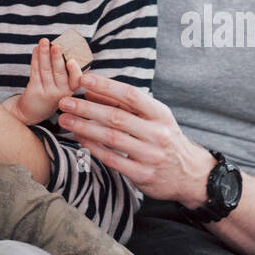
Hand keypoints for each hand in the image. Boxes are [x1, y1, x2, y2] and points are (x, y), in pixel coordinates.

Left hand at [4, 38, 84, 124]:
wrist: (32, 112)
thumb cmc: (51, 94)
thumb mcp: (63, 89)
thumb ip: (68, 74)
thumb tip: (70, 50)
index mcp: (71, 91)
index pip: (76, 81)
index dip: (75, 71)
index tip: (72, 61)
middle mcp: (60, 93)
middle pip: (59, 73)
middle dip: (57, 58)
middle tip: (56, 46)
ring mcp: (47, 92)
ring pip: (45, 70)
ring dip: (44, 54)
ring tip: (43, 41)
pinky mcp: (34, 91)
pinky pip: (35, 72)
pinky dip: (35, 59)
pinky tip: (36, 50)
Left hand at [55, 72, 213, 204]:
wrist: (190, 174)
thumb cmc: (165, 140)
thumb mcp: (154, 118)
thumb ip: (125, 105)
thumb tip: (91, 91)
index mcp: (161, 115)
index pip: (131, 95)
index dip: (106, 86)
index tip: (84, 79)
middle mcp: (158, 134)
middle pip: (116, 117)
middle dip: (87, 108)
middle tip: (64, 102)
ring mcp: (150, 156)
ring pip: (111, 138)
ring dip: (84, 127)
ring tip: (65, 119)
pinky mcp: (142, 175)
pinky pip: (112, 159)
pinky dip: (93, 148)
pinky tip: (79, 139)